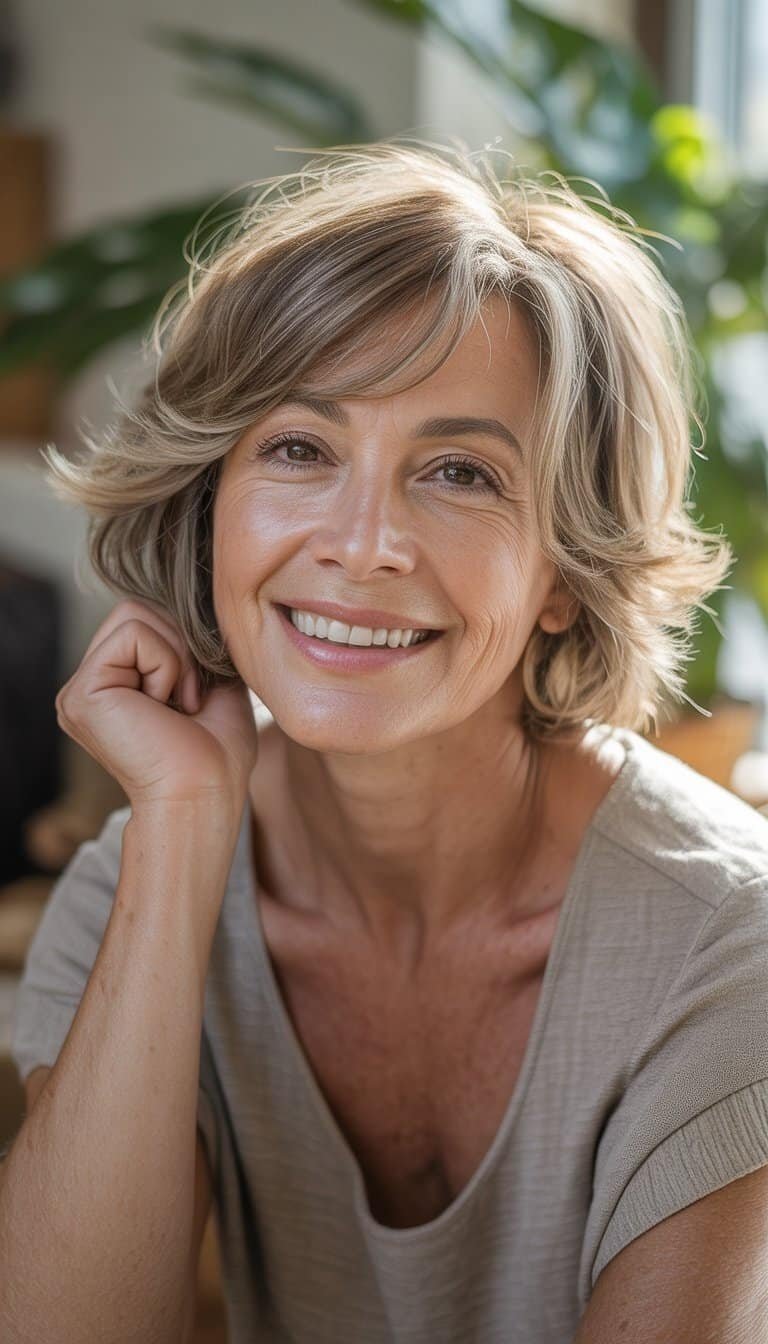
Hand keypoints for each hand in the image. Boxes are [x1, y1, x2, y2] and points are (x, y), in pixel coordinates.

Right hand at [55, 598, 258, 816]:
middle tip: (189, 699)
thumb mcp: (211, 683)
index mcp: (113, 686)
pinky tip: (165, 707)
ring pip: (134, 614)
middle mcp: (89, 687)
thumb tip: (194, 604)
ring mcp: (79, 691)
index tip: (197, 696)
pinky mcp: (81, 694)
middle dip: (179, 645)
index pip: (144, 618)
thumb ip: (191, 644)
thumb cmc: (217, 753)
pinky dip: (166, 665)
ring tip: (178, 704)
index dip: (183, 643)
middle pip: (135, 609)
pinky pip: (133, 635)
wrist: (207, 795)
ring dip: (175, 656)